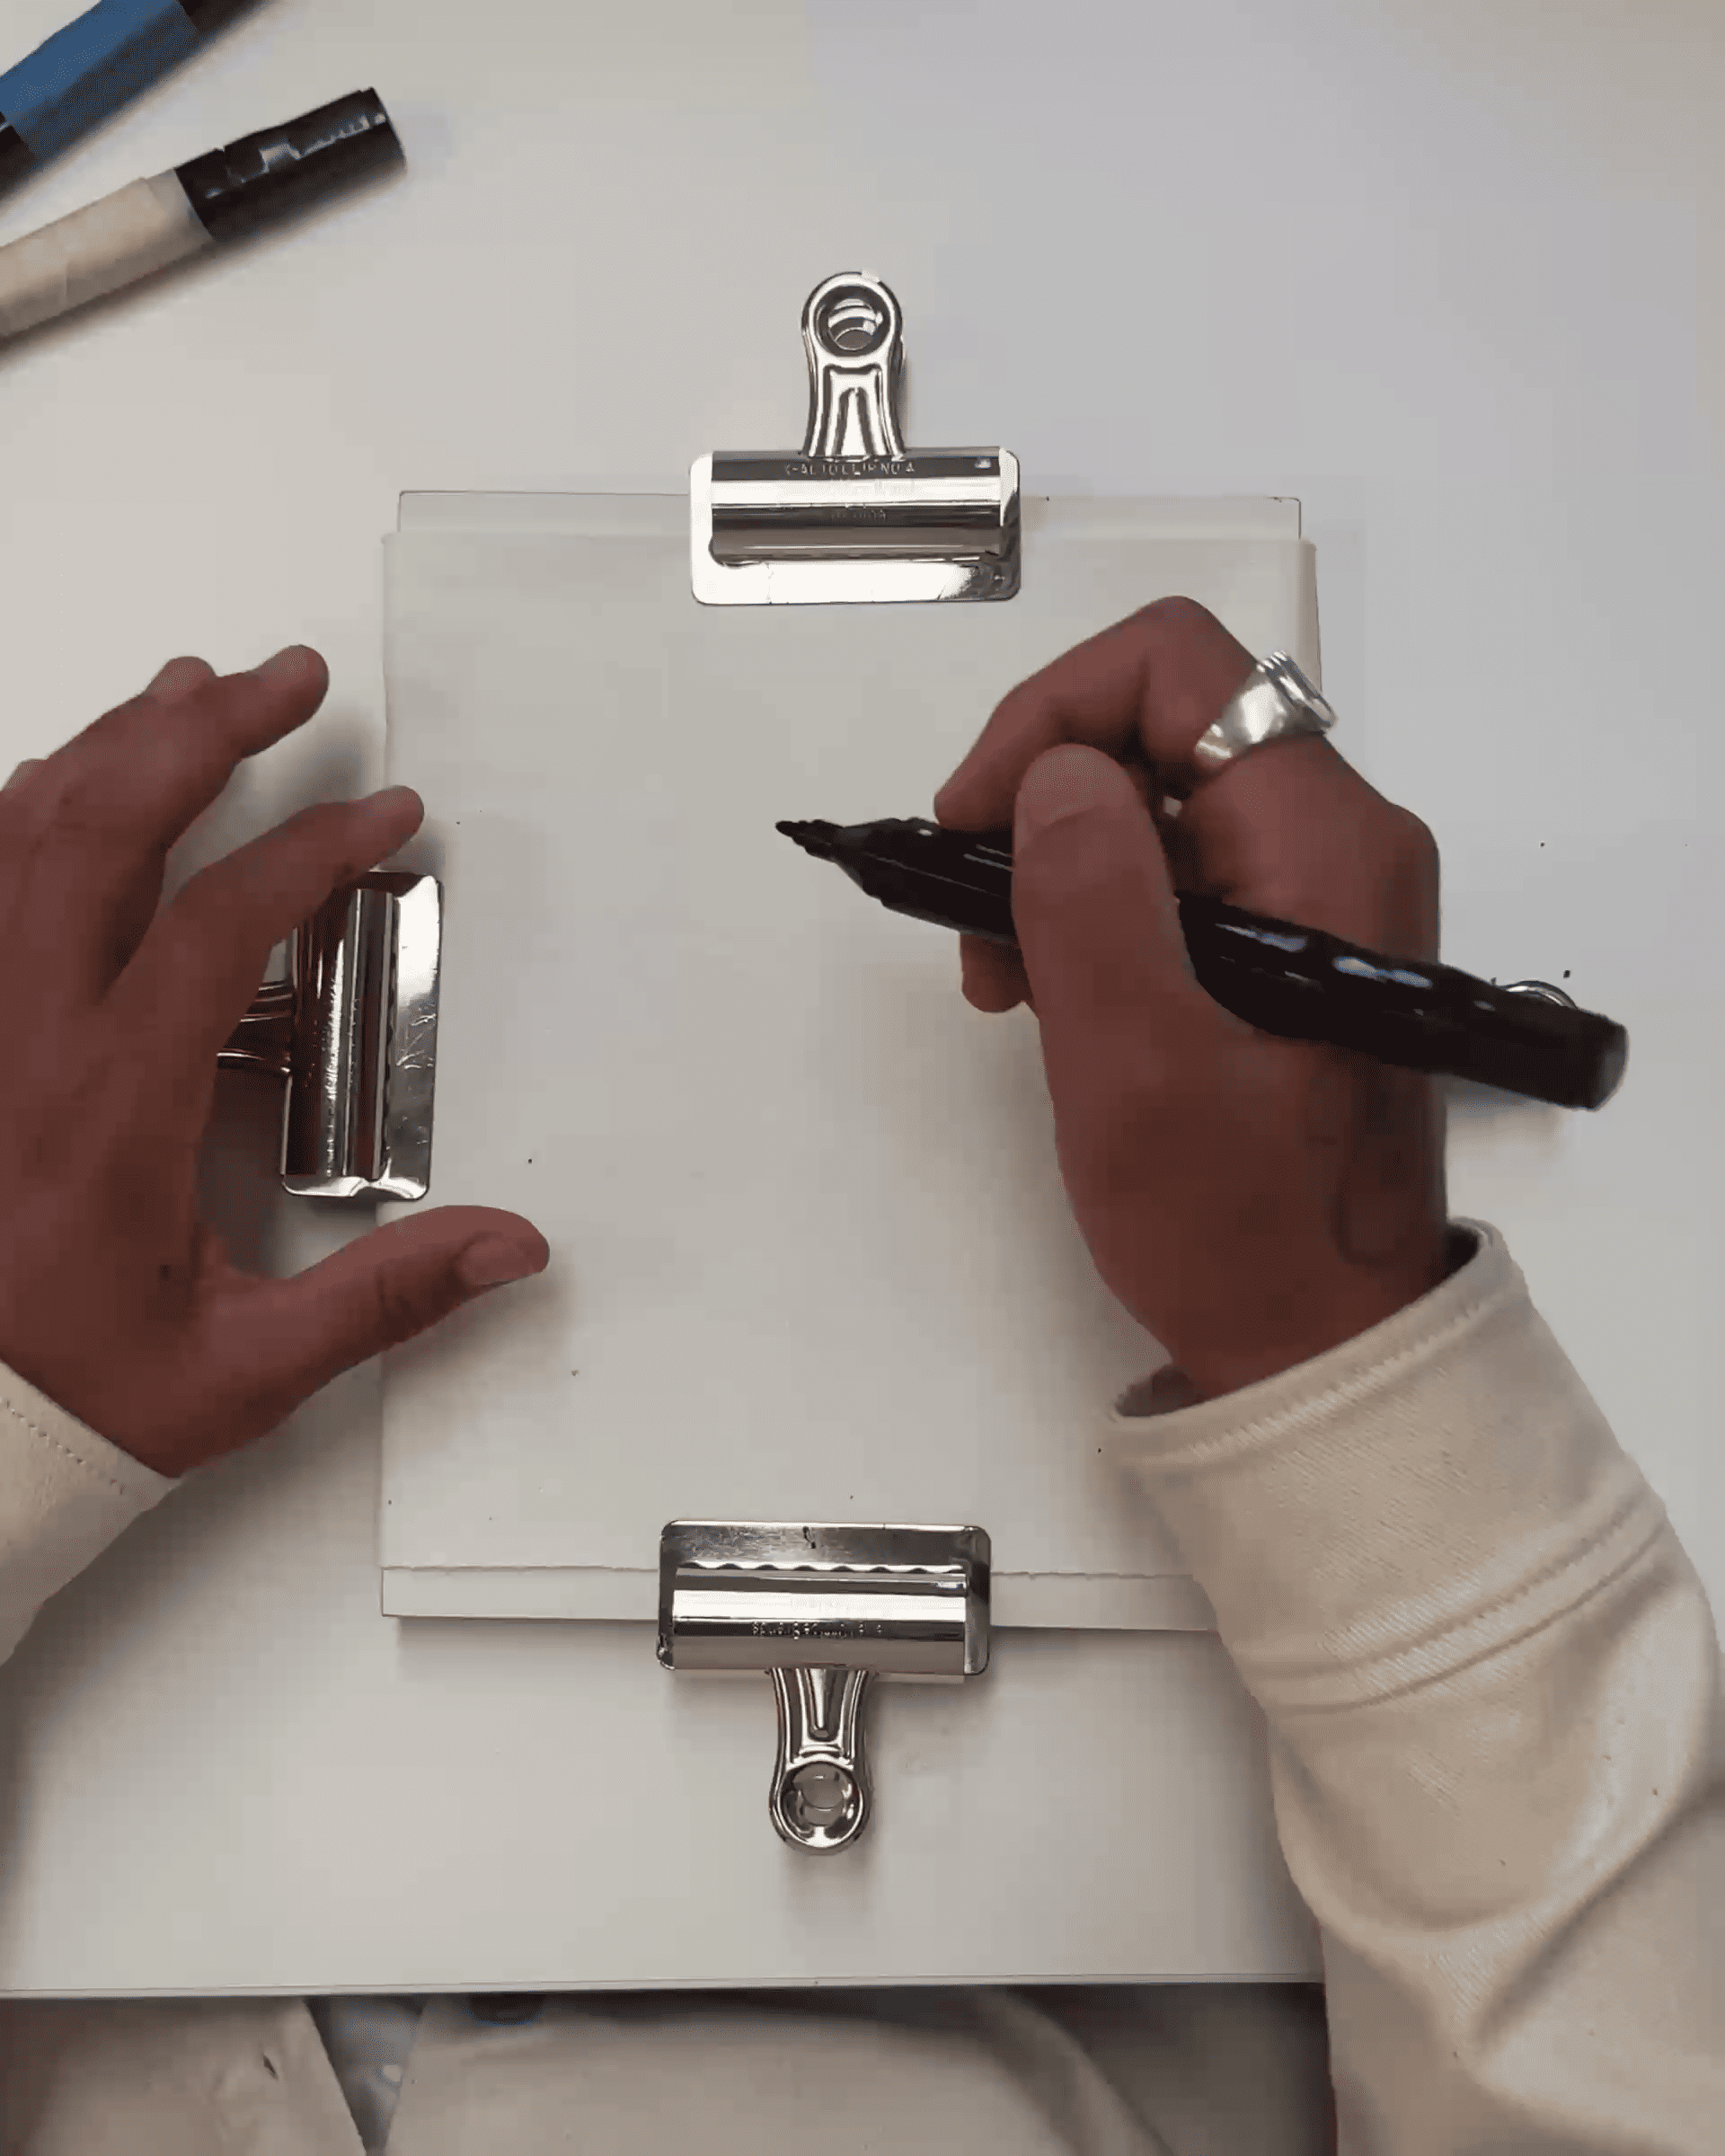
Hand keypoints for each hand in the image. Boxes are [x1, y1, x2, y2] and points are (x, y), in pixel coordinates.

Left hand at [0, 648, 548, 1478]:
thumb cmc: (69, 1386)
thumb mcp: (246, 1366)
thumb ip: (386, 1299)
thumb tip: (504, 1246)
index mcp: (108, 1105)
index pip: (216, 924)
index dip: (309, 847)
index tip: (380, 813)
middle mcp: (23, 1039)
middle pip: (106, 825)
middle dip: (205, 731)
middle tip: (281, 682)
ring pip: (25, 830)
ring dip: (113, 745)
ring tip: (188, 693)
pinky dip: (23, 806)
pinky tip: (60, 778)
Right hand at [934, 597, 1450, 1403]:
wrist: (1323, 1340)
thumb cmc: (1236, 1222)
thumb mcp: (1137, 1065)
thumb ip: (1090, 898)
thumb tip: (1054, 776)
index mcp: (1323, 841)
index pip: (1177, 668)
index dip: (1051, 717)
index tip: (976, 822)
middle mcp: (1339, 839)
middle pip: (1163, 725)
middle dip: (1043, 801)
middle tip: (974, 918)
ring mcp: (1321, 892)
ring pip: (1158, 801)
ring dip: (1057, 865)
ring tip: (1002, 980)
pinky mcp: (1295, 943)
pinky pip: (1178, 874)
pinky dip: (1097, 912)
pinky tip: (1047, 993)